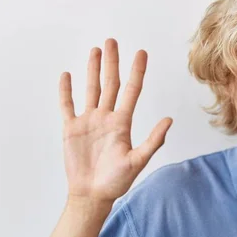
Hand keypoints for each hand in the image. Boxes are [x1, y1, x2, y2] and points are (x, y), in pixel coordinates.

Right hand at [59, 38, 172, 202]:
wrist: (92, 195)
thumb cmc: (116, 182)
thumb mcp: (138, 161)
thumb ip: (153, 140)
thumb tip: (169, 120)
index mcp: (122, 123)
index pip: (131, 91)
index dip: (136, 72)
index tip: (141, 53)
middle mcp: (106, 118)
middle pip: (110, 84)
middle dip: (112, 62)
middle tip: (113, 41)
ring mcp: (89, 121)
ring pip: (91, 89)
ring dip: (93, 70)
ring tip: (95, 50)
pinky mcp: (71, 129)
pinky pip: (68, 105)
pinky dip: (66, 91)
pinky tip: (67, 75)